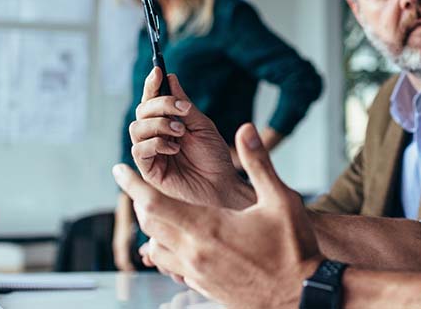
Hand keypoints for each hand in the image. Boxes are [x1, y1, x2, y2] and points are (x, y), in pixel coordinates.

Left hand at [114, 123, 323, 308]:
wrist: (302, 296)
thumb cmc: (295, 247)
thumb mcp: (281, 199)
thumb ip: (259, 162)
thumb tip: (246, 129)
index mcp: (208, 228)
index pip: (154, 203)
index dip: (132, 185)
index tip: (118, 170)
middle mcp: (194, 253)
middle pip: (149, 224)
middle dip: (140, 201)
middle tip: (137, 185)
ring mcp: (197, 274)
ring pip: (157, 247)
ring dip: (152, 226)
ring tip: (157, 210)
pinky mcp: (204, 288)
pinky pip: (172, 265)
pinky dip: (167, 248)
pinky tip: (181, 240)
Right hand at [130, 67, 253, 208]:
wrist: (222, 183)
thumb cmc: (214, 155)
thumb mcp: (202, 125)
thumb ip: (184, 105)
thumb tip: (170, 78)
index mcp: (167, 121)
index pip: (152, 99)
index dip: (152, 84)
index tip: (158, 70)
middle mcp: (155, 135)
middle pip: (142, 111)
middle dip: (160, 105)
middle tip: (182, 110)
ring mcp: (151, 152)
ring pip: (136, 128)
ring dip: (159, 124)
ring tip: (181, 132)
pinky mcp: (149, 170)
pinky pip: (139, 150)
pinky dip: (156, 143)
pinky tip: (174, 148)